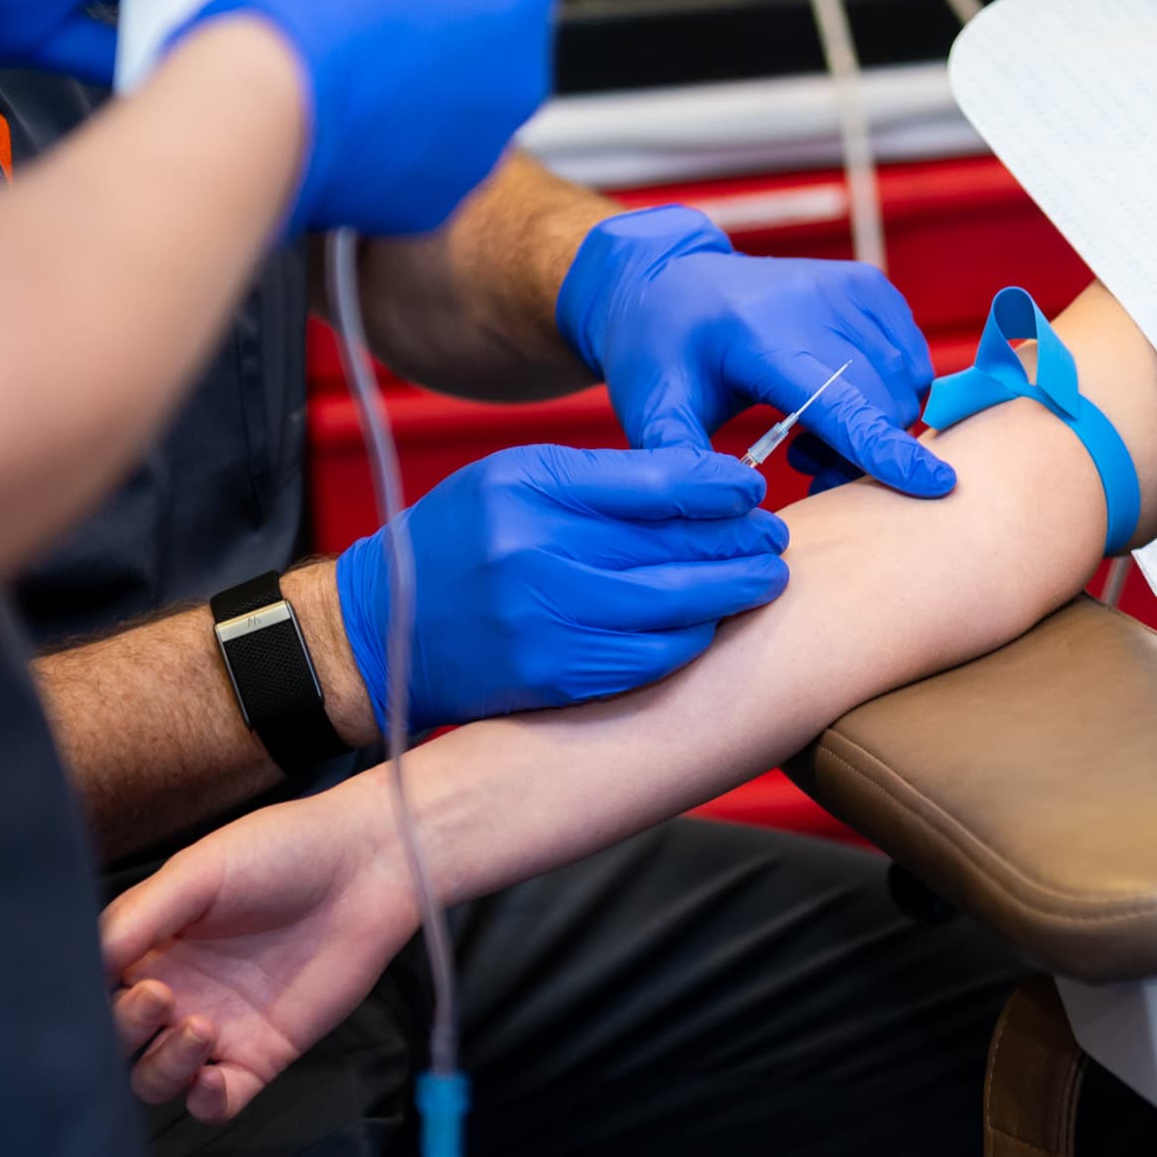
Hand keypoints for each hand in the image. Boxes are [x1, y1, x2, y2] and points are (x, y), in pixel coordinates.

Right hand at [103, 791, 418, 1120]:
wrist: (364, 866)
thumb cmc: (281, 852)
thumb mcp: (197, 871)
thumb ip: (138, 918)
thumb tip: (83, 963)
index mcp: (148, 948)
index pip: (93, 993)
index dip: (92, 1000)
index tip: (118, 982)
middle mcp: (174, 993)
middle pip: (119, 1044)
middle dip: (125, 1032)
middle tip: (160, 999)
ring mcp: (217, 1028)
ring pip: (159, 1080)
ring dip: (164, 1068)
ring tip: (199, 1028)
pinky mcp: (262, 1054)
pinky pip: (220, 1102)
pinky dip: (205, 1103)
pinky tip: (210, 1079)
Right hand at [177, 0, 556, 236]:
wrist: (264, 110)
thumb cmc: (311, 15)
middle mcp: (519, 78)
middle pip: (498, 22)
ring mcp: (483, 146)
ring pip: (467, 94)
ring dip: (428, 70)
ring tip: (359, 54)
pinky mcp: (438, 198)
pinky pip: (430, 152)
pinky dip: (401, 132)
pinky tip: (353, 110)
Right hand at [334, 443, 788, 733]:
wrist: (381, 630)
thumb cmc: (459, 542)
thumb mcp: (511, 481)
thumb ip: (597, 480)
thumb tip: (703, 482)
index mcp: (528, 487)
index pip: (653, 482)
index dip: (718, 486)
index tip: (753, 489)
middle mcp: (534, 551)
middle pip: (672, 547)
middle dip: (738, 543)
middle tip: (775, 539)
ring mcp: (542, 620)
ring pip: (672, 609)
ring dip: (730, 595)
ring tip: (763, 580)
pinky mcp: (549, 676)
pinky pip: (646, 660)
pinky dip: (689, 641)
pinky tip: (709, 624)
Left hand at [556, 206, 955, 496]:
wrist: (670, 280)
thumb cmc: (659, 352)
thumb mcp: (652, 409)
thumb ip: (685, 463)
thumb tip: (737, 513)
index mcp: (761, 334)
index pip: (842, 401)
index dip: (887, 450)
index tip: (938, 485)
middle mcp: (815, 300)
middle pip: (882, 402)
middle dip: (864, 454)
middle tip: (807, 466)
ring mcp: (850, 287)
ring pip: (906, 384)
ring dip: (877, 425)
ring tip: (810, 433)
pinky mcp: (870, 285)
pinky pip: (911, 359)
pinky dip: (889, 394)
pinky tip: (836, 399)